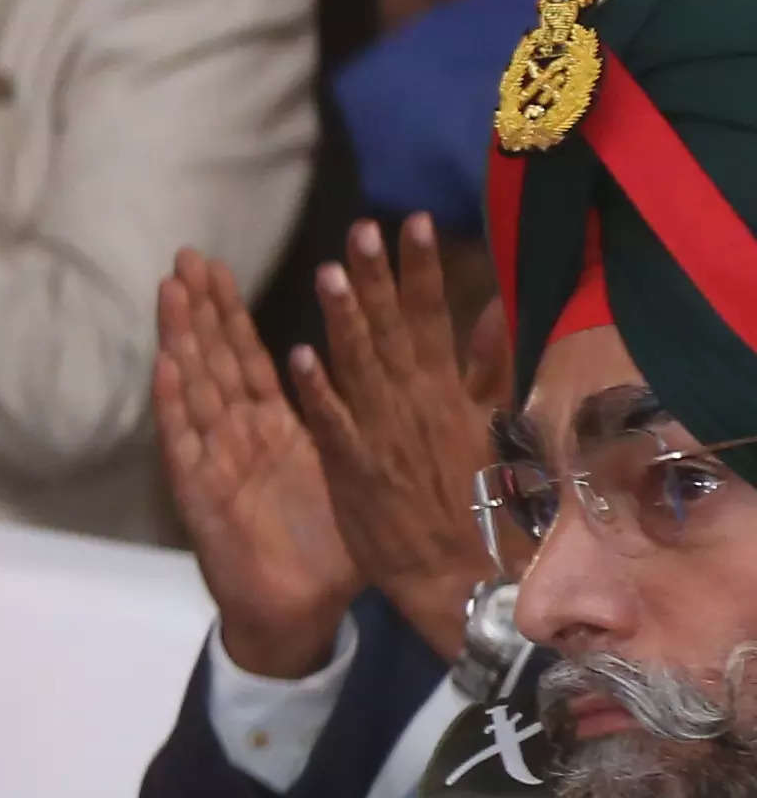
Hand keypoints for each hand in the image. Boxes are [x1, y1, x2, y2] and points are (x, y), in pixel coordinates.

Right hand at [155, 247, 357, 679]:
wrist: (299, 612)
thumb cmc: (332, 552)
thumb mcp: (365, 478)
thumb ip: (379, 429)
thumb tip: (426, 384)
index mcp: (277, 430)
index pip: (250, 359)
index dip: (232, 314)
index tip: (218, 267)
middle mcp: (239, 436)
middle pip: (216, 361)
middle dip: (200, 309)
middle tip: (186, 257)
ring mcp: (215, 461)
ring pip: (195, 388)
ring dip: (181, 339)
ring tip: (170, 291)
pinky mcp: (201, 494)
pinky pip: (186, 443)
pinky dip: (176, 404)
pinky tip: (167, 366)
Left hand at [287, 215, 499, 663]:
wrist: (463, 575)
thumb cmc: (474, 499)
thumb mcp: (488, 426)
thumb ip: (486, 368)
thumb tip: (497, 313)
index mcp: (444, 392)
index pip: (431, 319)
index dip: (420, 270)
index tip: (411, 222)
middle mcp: (415, 405)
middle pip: (393, 332)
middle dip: (380, 279)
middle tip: (363, 227)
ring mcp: (384, 436)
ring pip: (360, 368)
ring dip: (346, 321)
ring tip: (328, 272)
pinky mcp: (356, 470)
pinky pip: (333, 425)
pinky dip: (320, 391)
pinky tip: (299, 356)